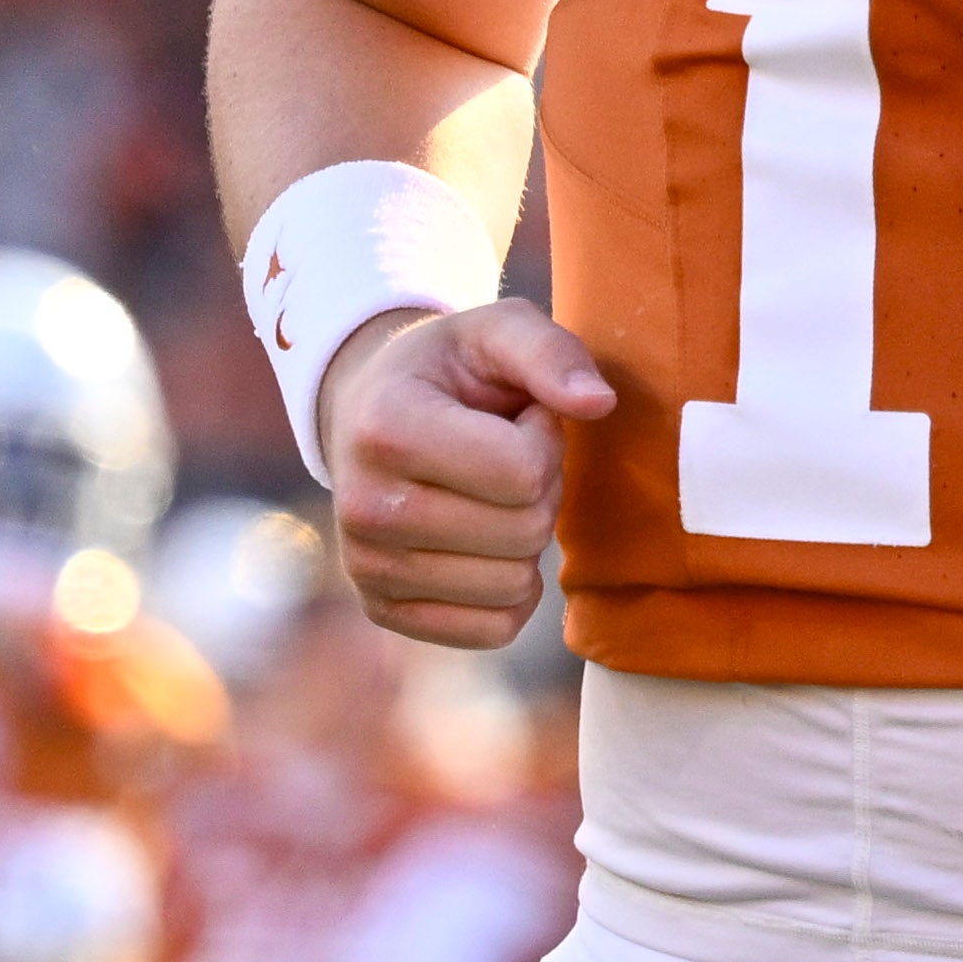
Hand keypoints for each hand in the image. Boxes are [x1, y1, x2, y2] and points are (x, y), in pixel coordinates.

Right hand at [322, 300, 617, 648]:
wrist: (368, 415)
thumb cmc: (450, 371)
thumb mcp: (498, 332)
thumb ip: (553, 353)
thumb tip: (600, 402)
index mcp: (385, 427)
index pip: (522, 472)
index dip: (544, 440)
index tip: (519, 418)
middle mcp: (362, 506)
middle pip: (524, 531)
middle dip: (541, 489)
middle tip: (507, 457)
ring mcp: (367, 567)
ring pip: (513, 585)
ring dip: (526, 539)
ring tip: (491, 493)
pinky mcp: (383, 609)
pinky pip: (493, 629)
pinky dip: (512, 591)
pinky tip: (486, 544)